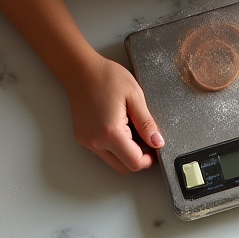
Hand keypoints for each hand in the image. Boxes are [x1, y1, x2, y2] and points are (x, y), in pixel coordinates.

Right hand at [63, 55, 162, 173]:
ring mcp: (87, 142)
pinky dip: (113, 147)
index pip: (134, 162)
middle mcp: (96, 142)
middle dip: (137, 158)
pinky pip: (102, 153)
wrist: (81, 70)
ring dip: (124, 154)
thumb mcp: (135, 96)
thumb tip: (157, 142)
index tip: (154, 149)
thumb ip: (147, 123)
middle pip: (124, 168)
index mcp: (111, 133)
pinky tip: (116, 129)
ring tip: (129, 131)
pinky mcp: (82, 139)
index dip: (148, 159)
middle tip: (144, 140)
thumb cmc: (106, 77)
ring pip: (113, 162)